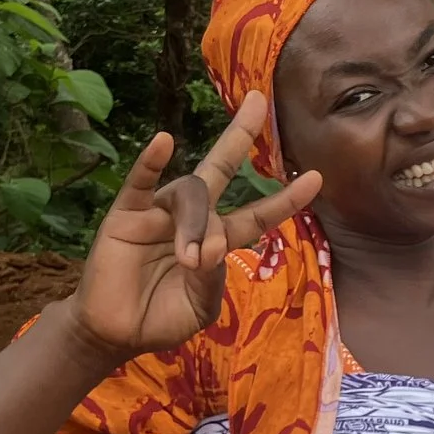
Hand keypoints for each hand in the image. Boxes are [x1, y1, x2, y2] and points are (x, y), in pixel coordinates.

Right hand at [66, 92, 325, 367]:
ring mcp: (160, 212)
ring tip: (189, 260)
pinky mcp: (127, 214)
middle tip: (259, 101)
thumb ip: (211, 277)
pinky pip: (141, 182)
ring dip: (195, 226)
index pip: (257, 216)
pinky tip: (162, 142)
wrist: (117, 332)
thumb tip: (211, 245)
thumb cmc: (163, 319)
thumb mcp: (199, 306)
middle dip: (240, 136)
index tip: (316, 177)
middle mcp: (192, 218)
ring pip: (189, 195)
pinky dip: (150, 162)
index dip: (284, 199)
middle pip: (221, 168)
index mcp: (218, 241)